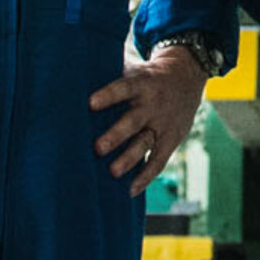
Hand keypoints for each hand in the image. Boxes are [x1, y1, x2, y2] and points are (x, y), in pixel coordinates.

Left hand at [88, 45, 207, 197]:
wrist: (187, 76)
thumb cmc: (147, 76)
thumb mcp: (134, 69)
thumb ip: (109, 74)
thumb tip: (72, 77)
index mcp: (141, 83)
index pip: (123, 88)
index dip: (108, 95)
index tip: (90, 103)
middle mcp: (152, 104)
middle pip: (133, 120)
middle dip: (116, 135)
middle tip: (98, 148)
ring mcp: (162, 123)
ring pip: (145, 142)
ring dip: (129, 158)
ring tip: (113, 172)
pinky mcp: (171, 139)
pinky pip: (159, 160)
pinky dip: (146, 176)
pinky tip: (131, 190)